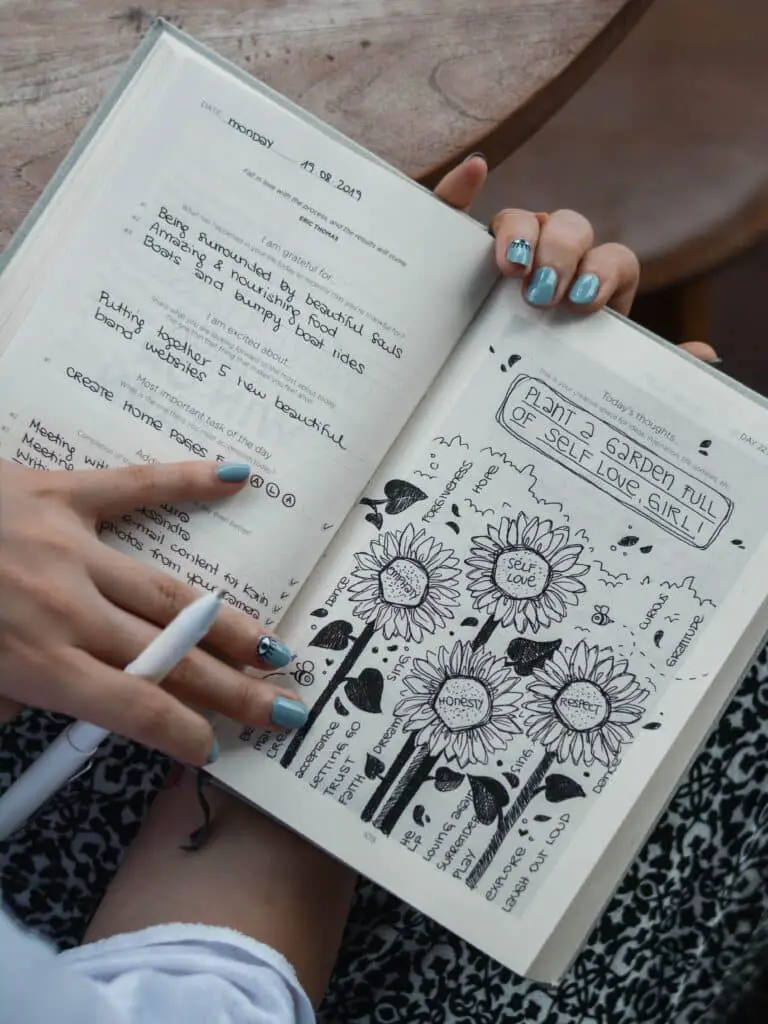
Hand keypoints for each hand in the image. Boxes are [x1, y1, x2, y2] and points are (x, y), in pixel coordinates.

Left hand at [0, 459, 305, 764]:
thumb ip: (12, 701)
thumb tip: (55, 704)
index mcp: (35, 663)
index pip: (136, 710)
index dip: (185, 733)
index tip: (216, 747)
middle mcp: (68, 609)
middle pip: (170, 660)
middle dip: (232, 690)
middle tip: (282, 707)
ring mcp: (73, 547)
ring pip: (170, 595)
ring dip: (228, 625)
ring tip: (273, 648)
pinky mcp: (62, 492)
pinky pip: (136, 486)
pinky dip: (187, 481)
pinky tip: (236, 478)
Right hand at [431, 157, 719, 365]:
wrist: (503, 395)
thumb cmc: (555, 379)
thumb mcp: (601, 376)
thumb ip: (649, 365)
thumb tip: (706, 354)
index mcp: (595, 285)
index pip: (613, 257)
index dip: (603, 270)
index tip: (585, 301)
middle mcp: (555, 259)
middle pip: (570, 228)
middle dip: (561, 253)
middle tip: (544, 292)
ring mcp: (510, 254)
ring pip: (521, 218)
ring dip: (519, 232)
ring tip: (510, 268)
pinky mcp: (463, 257)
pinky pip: (459, 213)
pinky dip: (461, 189)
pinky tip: (475, 170)